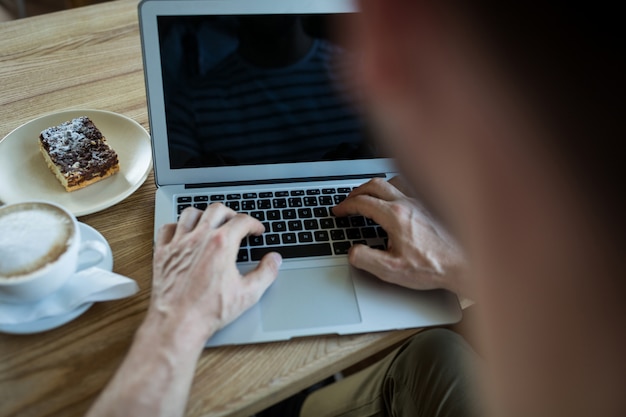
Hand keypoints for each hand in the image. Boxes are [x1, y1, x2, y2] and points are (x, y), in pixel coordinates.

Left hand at [151, 204, 281, 338]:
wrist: (178, 323)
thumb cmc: (210, 311)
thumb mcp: (248, 294)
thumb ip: (266, 273)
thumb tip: (274, 260)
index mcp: (222, 244)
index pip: (242, 221)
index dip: (254, 224)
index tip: (256, 231)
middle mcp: (199, 238)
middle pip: (217, 210)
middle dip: (231, 213)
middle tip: (237, 223)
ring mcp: (178, 244)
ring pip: (190, 213)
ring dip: (204, 214)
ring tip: (210, 223)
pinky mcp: (162, 253)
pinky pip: (168, 228)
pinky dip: (177, 226)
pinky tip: (183, 233)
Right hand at [333, 178, 464, 293]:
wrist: (464, 264)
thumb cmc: (433, 267)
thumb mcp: (392, 271)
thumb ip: (366, 259)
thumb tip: (352, 251)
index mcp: (395, 216)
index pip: (362, 202)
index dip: (345, 206)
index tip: (339, 211)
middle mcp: (408, 204)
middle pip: (375, 185)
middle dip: (356, 192)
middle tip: (348, 202)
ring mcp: (422, 202)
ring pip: (393, 181)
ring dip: (377, 187)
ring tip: (369, 196)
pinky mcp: (432, 206)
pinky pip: (410, 187)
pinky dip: (397, 187)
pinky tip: (397, 196)